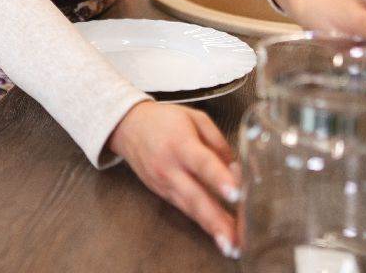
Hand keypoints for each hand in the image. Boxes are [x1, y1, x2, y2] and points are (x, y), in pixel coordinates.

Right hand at [107, 101, 241, 259]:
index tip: (235, 194)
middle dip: (216, 220)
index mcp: (181, 144)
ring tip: (231, 245)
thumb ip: (218, 143)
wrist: (128, 127)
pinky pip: (185, 209)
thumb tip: (237, 170)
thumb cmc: (165, 120)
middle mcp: (170, 167)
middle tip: (234, 239)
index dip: (219, 178)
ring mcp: (164, 184)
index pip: (202, 162)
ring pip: (190, 209)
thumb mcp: (196, 119)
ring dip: (211, 228)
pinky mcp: (162, 194)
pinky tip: (219, 234)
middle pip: (195, 197)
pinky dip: (202, 222)